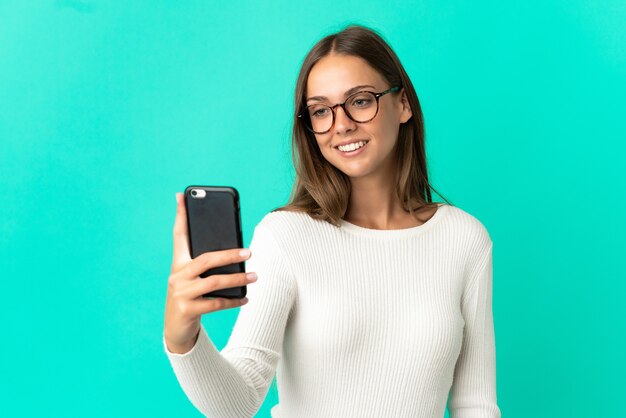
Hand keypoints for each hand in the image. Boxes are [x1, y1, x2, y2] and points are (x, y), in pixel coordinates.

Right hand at [163, 192, 256, 353]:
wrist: (175, 329)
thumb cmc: (190, 296)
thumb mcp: (192, 277)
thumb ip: (205, 263)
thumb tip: (234, 250)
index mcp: (178, 263)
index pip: (178, 235)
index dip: (181, 215)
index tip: (182, 195)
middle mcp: (177, 276)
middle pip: (206, 260)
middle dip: (229, 254)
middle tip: (249, 252)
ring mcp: (180, 293)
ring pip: (214, 282)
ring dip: (237, 279)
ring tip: (254, 276)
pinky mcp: (187, 310)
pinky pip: (216, 303)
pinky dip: (233, 301)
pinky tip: (246, 298)